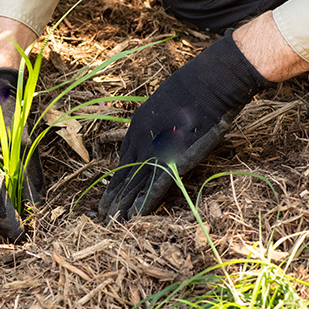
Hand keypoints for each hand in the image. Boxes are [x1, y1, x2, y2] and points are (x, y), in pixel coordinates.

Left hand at [99, 31, 272, 220]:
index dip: (118, 177)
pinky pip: (152, 189)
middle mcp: (139, 142)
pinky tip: (132, 218)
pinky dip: (142, 205)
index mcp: (137, 127)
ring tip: (110, 222)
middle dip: (113, 197)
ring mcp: (153, 154)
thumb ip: (161, 120)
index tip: (112, 189)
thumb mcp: (167, 102)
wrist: (205, 86)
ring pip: (133, 186)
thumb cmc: (192, 89)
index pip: (124, 159)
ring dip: (122, 206)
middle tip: (103, 214)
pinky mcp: (170, 164)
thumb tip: (165, 126)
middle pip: (123, 176)